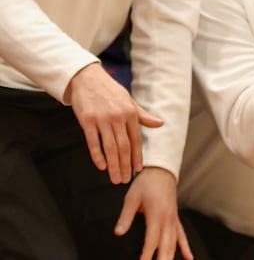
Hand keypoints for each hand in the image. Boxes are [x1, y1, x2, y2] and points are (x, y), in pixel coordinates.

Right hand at [65, 64, 162, 184]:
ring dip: (114, 165)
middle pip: (123, 146)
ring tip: (115, 179)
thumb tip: (160, 124)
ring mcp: (102, 119)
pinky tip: (101, 166)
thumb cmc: (110, 91)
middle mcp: (118, 117)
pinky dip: (97, 155)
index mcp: (130, 113)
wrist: (88, 79)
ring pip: (110, 147)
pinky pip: (93, 141)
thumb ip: (142, 115)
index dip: (137, 155)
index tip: (138, 169)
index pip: (136, 139)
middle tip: (125, 180)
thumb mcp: (129, 101)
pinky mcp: (87, 121)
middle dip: (125, 165)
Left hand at [115, 167, 192, 259]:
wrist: (161, 170)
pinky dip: (185, 246)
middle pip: (166, 244)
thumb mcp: (132, 198)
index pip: (152, 240)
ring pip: (175, 242)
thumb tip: (119, 232)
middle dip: (162, 259)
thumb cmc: (146, 183)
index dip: (147, 255)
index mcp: (156, 214)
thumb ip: (125, 217)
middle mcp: (167, 219)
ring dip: (172, 256)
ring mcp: (173, 219)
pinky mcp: (175, 218)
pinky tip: (189, 257)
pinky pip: (182, 235)